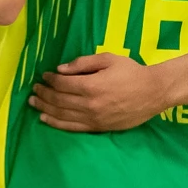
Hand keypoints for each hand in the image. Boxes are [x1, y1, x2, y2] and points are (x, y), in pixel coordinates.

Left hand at [27, 53, 169, 131]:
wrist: (154, 92)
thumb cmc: (131, 72)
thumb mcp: (108, 59)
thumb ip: (83, 63)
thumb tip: (60, 69)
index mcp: (91, 86)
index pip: (62, 84)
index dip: (50, 79)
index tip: (44, 75)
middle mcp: (90, 104)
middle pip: (58, 100)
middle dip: (43, 94)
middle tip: (34, 89)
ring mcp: (94, 118)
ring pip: (62, 115)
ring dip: (45, 109)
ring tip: (33, 103)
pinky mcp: (99, 128)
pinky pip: (73, 128)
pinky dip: (57, 124)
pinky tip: (46, 120)